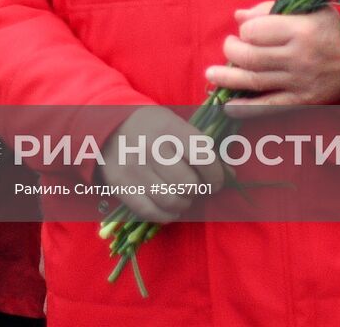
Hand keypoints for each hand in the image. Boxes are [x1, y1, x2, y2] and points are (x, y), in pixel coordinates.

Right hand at [98, 105, 224, 222]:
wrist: (108, 128)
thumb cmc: (151, 127)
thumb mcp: (176, 125)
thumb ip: (202, 148)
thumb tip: (231, 175)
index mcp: (168, 128)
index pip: (203, 157)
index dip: (216, 174)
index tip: (216, 179)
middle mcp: (150, 148)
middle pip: (188, 183)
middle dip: (198, 189)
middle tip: (196, 186)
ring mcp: (134, 169)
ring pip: (172, 200)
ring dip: (184, 203)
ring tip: (183, 195)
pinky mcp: (121, 186)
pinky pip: (152, 212)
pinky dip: (168, 214)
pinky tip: (171, 206)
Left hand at [205, 3, 339, 116]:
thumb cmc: (333, 28)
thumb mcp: (308, 9)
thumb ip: (270, 10)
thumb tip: (237, 17)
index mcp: (300, 30)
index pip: (255, 32)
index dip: (245, 30)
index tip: (247, 31)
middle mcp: (298, 58)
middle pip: (250, 57)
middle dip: (231, 52)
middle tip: (230, 48)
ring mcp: (299, 82)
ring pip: (254, 82)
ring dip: (227, 79)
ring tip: (210, 75)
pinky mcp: (303, 101)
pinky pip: (269, 107)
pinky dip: (246, 109)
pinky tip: (228, 106)